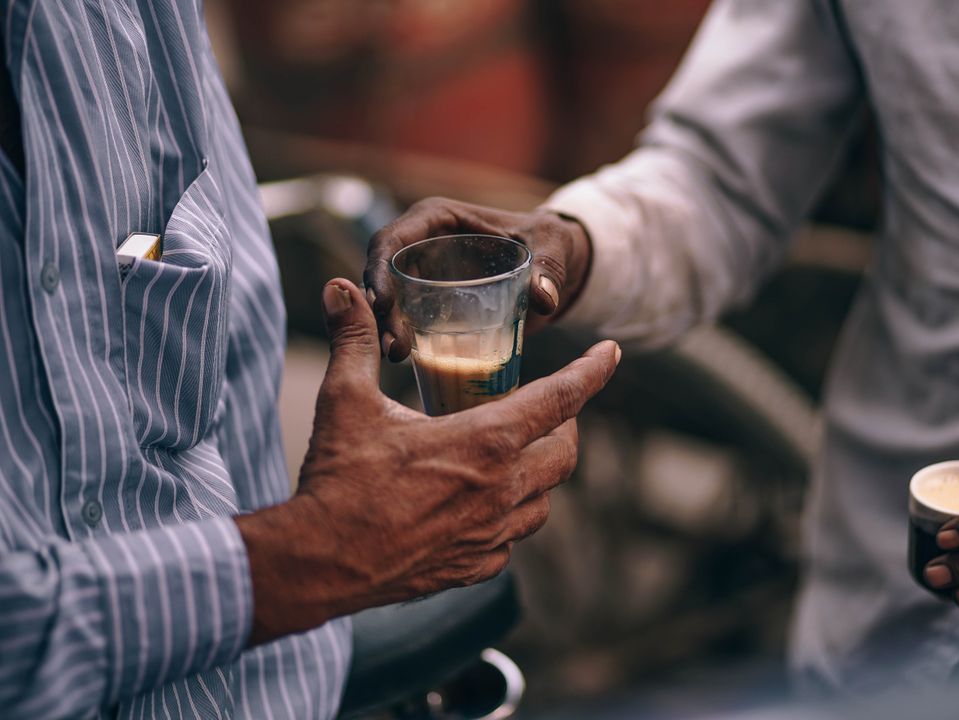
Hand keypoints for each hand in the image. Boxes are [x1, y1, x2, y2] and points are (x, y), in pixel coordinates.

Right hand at [236, 279, 619, 644]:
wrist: (320, 563)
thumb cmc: (339, 479)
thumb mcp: (346, 400)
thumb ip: (355, 341)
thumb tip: (343, 290)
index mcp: (486, 441)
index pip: (561, 397)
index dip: (592, 371)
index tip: (612, 353)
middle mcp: (502, 489)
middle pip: (564, 454)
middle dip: (566, 426)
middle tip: (549, 411)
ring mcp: (492, 533)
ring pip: (544, 501)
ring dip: (540, 474)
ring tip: (517, 457)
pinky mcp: (474, 566)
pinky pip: (511, 540)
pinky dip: (509, 517)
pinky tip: (482, 507)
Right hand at [364, 198, 591, 360]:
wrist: (555, 265)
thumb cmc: (550, 242)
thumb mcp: (553, 246)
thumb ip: (549, 268)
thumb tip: (544, 299)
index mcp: (438, 218)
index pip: (392, 239)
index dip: (379, 268)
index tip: (383, 303)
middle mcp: (423, 244)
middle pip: (384, 273)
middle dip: (381, 309)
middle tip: (393, 346)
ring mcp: (425, 274)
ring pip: (391, 300)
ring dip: (387, 327)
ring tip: (397, 355)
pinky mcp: (433, 301)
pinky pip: (409, 318)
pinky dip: (405, 337)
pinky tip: (409, 360)